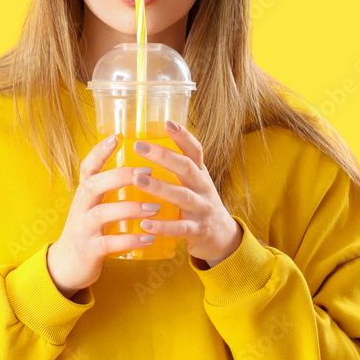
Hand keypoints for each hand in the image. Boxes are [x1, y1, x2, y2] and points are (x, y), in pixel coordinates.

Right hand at [46, 134, 161, 297]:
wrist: (67, 264)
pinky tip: (148, 238)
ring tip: (155, 206)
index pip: (87, 166)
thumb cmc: (88, 228)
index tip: (117, 136)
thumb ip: (109, 188)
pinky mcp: (89, 250)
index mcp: (84, 193)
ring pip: (103, 213)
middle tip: (147, 170)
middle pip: (94, 184)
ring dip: (131, 208)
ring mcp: (83, 228)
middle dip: (120, 176)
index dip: (100, 151)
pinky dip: (130, 240)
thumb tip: (141, 166)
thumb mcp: (93, 204)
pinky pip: (109, 243)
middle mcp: (80, 207)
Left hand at [130, 120, 242, 267]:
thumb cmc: (198, 204)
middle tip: (139, 146)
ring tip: (136, 179)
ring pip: (182, 196)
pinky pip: (180, 228)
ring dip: (159, 187)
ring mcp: (202, 209)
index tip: (167, 122)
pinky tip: (144, 223)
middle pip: (186, 168)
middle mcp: (203, 188)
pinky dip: (162, 226)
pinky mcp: (198, 231)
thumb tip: (141, 147)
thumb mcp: (193, 183)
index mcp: (200, 174)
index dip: (183, 136)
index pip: (195, 150)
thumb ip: (175, 169)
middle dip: (163, 156)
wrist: (222, 237)